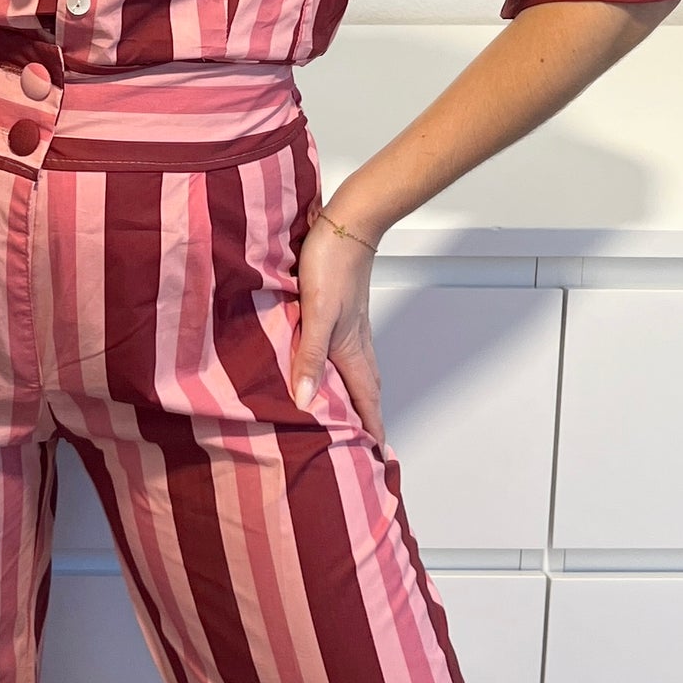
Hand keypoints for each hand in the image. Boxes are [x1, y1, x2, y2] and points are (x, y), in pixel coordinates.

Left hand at [292, 201, 384, 443]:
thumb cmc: (333, 264)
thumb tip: (307, 400)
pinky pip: (344, 354)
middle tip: (364, 446)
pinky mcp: (340, 313)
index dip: (371, 430)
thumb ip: (310, 357)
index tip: (375, 457)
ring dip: (355, 396)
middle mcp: (356, 343)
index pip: (367, 401)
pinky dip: (341, 371)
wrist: (346, 225)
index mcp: (353, 350)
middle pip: (366, 391)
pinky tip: (327, 367)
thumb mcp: (316, 314)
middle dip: (366, 420)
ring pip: (356, 372)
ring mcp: (350, 328)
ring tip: (347, 416)